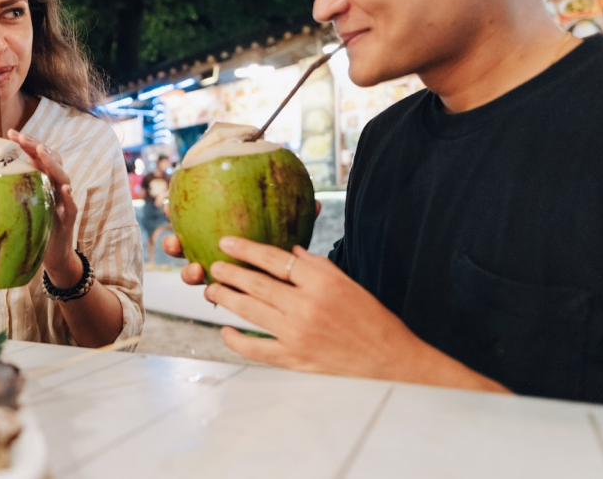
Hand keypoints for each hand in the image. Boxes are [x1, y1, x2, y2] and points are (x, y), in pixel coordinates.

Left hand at [8, 129, 81, 287]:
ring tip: (41, 152)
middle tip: (21, 137)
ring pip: (62, 176)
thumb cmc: (35, 227)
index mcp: (45, 181)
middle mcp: (57, 186)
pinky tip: (64, 188)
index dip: (27, 143)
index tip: (11, 132)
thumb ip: (15, 188)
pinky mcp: (69, 218)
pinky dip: (68, 196)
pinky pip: (71, 205)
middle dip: (36, 146)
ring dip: (52, 163)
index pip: (38, 156)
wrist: (54, 254)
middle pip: (51, 160)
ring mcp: (65, 201)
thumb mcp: (23, 204)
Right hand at [162, 201, 322, 285]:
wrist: (302, 290)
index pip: (195, 218)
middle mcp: (214, 252)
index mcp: (223, 232)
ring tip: (196, 271)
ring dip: (187, 272)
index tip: (169, 206)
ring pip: (193, 273)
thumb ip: (299, 221)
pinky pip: (212, 296)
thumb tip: (317, 204)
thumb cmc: (292, 255)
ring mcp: (217, 274)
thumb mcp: (293, 234)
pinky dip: (209, 294)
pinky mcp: (226, 296)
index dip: (177, 212)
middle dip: (173, 243)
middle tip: (174, 242)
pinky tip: (211, 295)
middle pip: (184, 246)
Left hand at [204, 237, 424, 380]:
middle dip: (230, 272)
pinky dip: (237, 340)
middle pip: (257, 284)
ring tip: (212, 289)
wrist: (390, 360)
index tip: (227, 242)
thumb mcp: (348, 283)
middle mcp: (307, 307)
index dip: (248, 249)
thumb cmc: (371, 319)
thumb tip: (288, 249)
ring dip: (227, 299)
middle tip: (212, 265)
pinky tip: (226, 330)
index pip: (276, 260)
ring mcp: (298, 334)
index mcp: (322, 283)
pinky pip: (257, 349)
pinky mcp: (295, 359)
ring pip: (251, 312)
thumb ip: (316, 265)